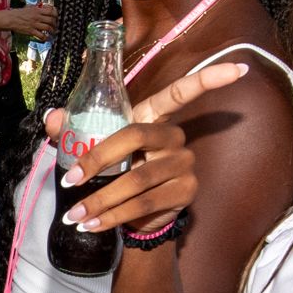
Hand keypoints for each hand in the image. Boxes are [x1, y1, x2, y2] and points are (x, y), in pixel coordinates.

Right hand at [9, 0, 56, 39]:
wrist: (10, 19)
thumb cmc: (18, 13)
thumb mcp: (28, 7)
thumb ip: (36, 8)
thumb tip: (42, 7)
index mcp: (37, 10)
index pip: (51, 10)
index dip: (56, 14)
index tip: (56, 16)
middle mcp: (37, 17)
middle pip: (51, 20)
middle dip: (55, 24)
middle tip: (55, 26)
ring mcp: (34, 24)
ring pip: (48, 28)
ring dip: (52, 31)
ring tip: (52, 32)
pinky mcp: (31, 31)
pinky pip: (41, 35)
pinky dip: (46, 38)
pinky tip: (46, 38)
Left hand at [48, 56, 250, 235]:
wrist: (133, 216)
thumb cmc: (115, 170)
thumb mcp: (91, 147)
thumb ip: (72, 130)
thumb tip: (52, 117)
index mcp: (155, 116)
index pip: (182, 92)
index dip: (210, 78)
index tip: (239, 67)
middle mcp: (174, 136)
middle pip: (135, 137)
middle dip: (97, 159)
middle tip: (69, 180)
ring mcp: (183, 164)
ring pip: (137, 181)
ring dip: (100, 200)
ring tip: (74, 215)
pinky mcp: (184, 193)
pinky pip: (143, 204)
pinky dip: (112, 216)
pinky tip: (92, 224)